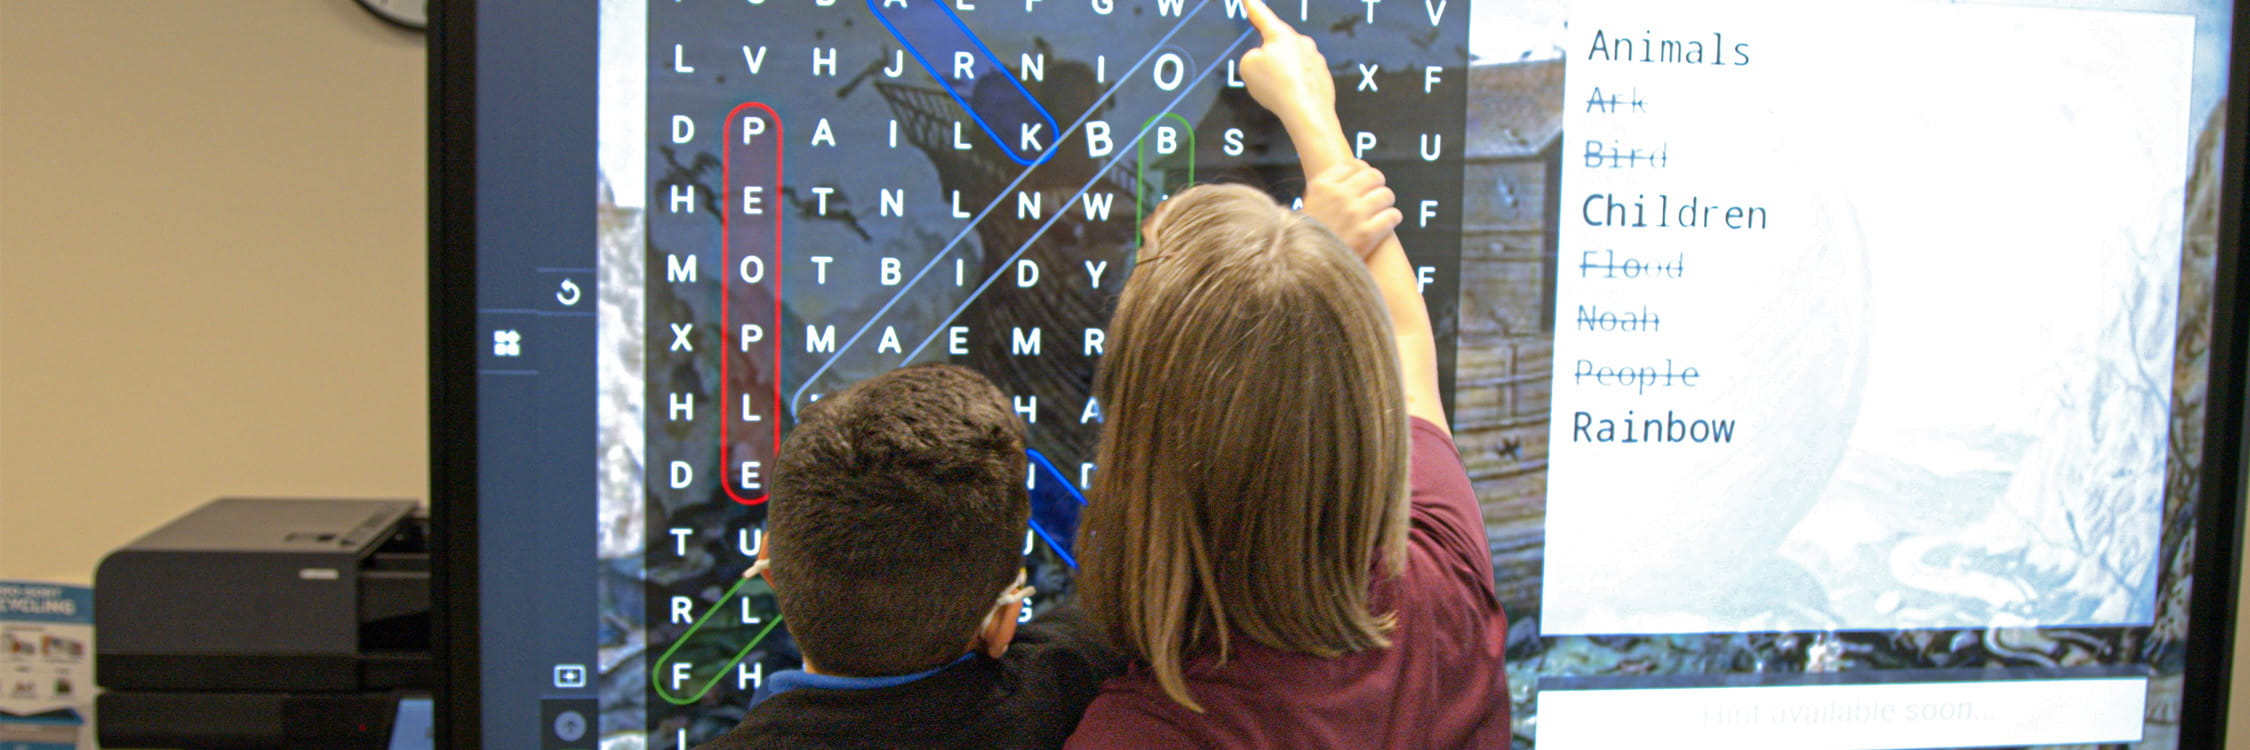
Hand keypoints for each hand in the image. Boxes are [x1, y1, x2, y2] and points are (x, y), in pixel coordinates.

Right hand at [1237, 0, 1334, 131]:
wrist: (1307, 112)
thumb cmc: (1276, 86)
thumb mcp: (1248, 67)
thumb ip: (1252, 57)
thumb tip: (1263, 60)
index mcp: (1281, 35)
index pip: (1263, 16)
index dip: (1253, 6)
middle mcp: (1301, 42)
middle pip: (1278, 45)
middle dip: (1269, 59)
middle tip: (1264, 79)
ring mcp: (1315, 59)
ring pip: (1291, 63)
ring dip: (1282, 75)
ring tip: (1279, 92)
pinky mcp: (1323, 76)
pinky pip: (1303, 78)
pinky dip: (1295, 86)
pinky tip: (1291, 98)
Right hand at [1301, 160, 1399, 258]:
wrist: (1306, 270)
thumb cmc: (1308, 238)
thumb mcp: (1308, 205)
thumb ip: (1329, 187)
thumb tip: (1360, 165)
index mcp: (1321, 186)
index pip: (1351, 167)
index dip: (1358, 176)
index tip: (1359, 187)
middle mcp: (1338, 195)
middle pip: (1373, 176)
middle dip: (1377, 185)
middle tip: (1375, 196)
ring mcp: (1354, 213)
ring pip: (1386, 195)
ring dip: (1385, 203)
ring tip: (1379, 212)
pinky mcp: (1368, 233)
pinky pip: (1392, 215)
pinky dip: (1391, 219)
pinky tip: (1384, 224)